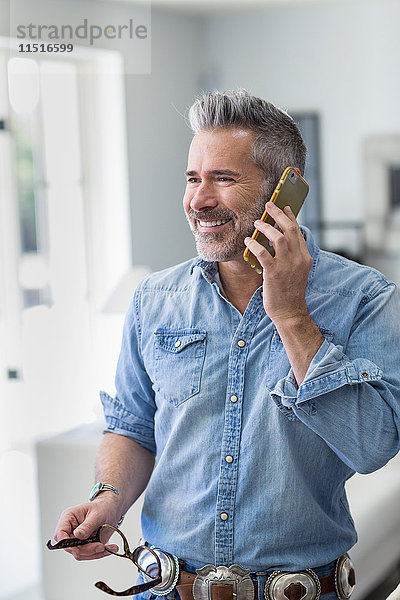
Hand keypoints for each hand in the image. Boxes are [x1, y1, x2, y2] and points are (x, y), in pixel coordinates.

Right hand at [53, 496, 121, 560]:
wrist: (111, 511)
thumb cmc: (102, 508)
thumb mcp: (97, 514)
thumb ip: (87, 526)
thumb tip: (78, 534)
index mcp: (69, 518)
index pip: (60, 534)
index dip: (65, 544)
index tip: (76, 551)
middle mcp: (71, 530)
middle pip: (71, 547)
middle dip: (87, 549)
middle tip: (101, 546)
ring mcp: (77, 539)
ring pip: (80, 553)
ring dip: (95, 552)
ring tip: (109, 547)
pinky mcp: (85, 545)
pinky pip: (89, 554)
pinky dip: (100, 553)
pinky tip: (110, 549)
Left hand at [244, 202, 312, 323]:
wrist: (290, 312)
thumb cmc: (290, 292)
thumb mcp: (297, 271)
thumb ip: (292, 256)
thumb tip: (279, 240)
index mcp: (305, 257)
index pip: (298, 231)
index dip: (290, 217)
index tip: (284, 207)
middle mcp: (298, 259)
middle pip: (290, 229)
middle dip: (278, 214)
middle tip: (269, 205)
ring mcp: (287, 266)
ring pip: (278, 237)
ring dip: (266, 227)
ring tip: (257, 223)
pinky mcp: (273, 273)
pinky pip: (263, 253)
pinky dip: (254, 244)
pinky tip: (248, 241)